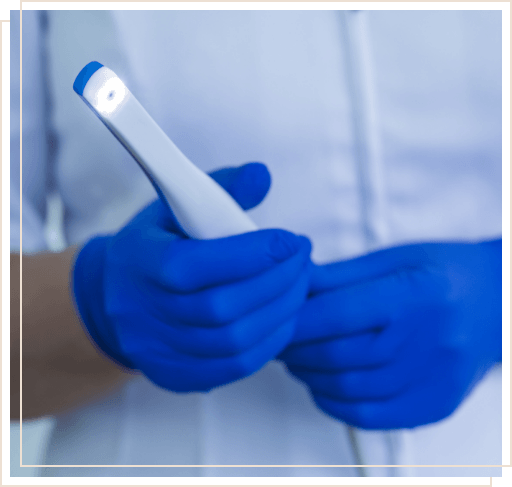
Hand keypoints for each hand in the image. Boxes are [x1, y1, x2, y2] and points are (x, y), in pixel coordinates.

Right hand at [72, 163, 311, 391]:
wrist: (115, 296)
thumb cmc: (156, 244)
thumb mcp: (176, 205)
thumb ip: (222, 188)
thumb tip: (262, 175)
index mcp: (141, 262)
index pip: (197, 265)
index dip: (252, 254)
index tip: (291, 240)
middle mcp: (144, 313)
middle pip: (222, 308)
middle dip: (277, 281)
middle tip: (303, 259)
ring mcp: (158, 350)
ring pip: (234, 341)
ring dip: (280, 312)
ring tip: (300, 284)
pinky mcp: (175, 375)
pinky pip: (234, 367)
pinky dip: (270, 342)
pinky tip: (284, 316)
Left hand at [279, 240, 501, 428]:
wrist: (499, 304)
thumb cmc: (443, 273)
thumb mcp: (393, 258)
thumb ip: (339, 276)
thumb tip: (293, 283)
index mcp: (413, 294)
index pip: (336, 314)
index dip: (295, 320)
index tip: (276, 319)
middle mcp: (426, 340)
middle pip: (337, 355)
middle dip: (295, 350)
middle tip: (279, 340)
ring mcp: (433, 379)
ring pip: (348, 389)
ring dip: (309, 376)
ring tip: (297, 360)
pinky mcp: (435, 405)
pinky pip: (371, 417)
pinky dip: (335, 404)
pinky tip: (323, 386)